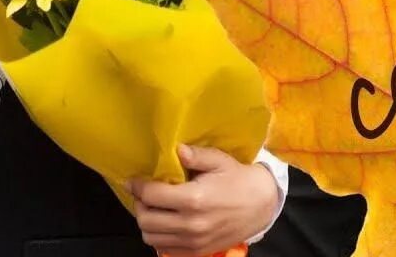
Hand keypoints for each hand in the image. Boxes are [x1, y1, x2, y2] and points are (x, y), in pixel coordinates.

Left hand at [130, 145, 279, 255]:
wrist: (261, 206)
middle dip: (140, 204)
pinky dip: (159, 236)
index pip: (151, 195)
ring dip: (147, 222)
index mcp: (194, 199)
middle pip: (145, 219)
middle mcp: (191, 224)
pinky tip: (166, 222)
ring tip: (155, 208)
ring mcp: (194, 242)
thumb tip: (175, 149)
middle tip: (145, 193)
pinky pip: (164, 248)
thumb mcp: (220, 161)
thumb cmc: (238, 179)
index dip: (137, 186)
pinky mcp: (197, 252)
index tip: (134, 180)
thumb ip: (196, 155)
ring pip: (151, 237)